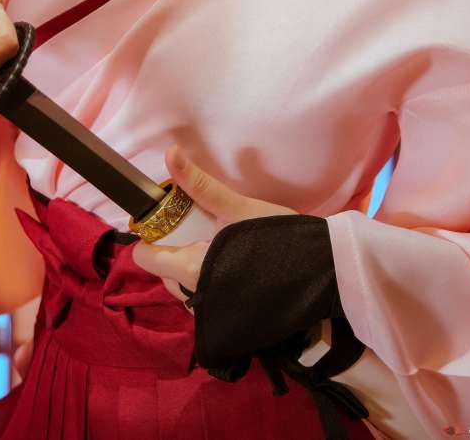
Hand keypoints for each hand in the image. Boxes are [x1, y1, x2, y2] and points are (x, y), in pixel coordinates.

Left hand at [132, 146, 297, 311]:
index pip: (147, 258)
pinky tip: (228, 263)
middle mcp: (196, 298)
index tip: (167, 220)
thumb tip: (170, 153)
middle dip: (174, 249)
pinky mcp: (228, 317)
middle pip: (164, 272)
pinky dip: (207, 279)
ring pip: (183, 286)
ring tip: (215, 243)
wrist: (321, 274)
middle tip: (197, 227)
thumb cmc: (278, 238)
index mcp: (192, 270)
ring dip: (190, 265)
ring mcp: (212, 312)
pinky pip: (203, 298)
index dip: (151, 236)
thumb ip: (200, 184)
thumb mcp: (237, 206)